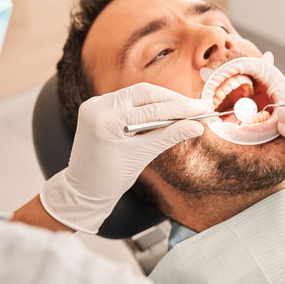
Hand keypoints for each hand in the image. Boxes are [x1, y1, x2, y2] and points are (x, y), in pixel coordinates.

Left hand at [40, 82, 209, 232]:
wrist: (83, 190)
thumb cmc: (108, 179)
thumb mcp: (141, 156)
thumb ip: (169, 136)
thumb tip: (195, 126)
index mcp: (105, 120)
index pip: (150, 109)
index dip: (179, 108)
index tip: (201, 108)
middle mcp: (97, 106)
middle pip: (143, 93)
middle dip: (171, 100)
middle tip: (196, 106)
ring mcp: (95, 104)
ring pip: (136, 94)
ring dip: (160, 101)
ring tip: (184, 109)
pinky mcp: (98, 107)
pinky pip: (128, 100)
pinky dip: (146, 105)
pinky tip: (163, 112)